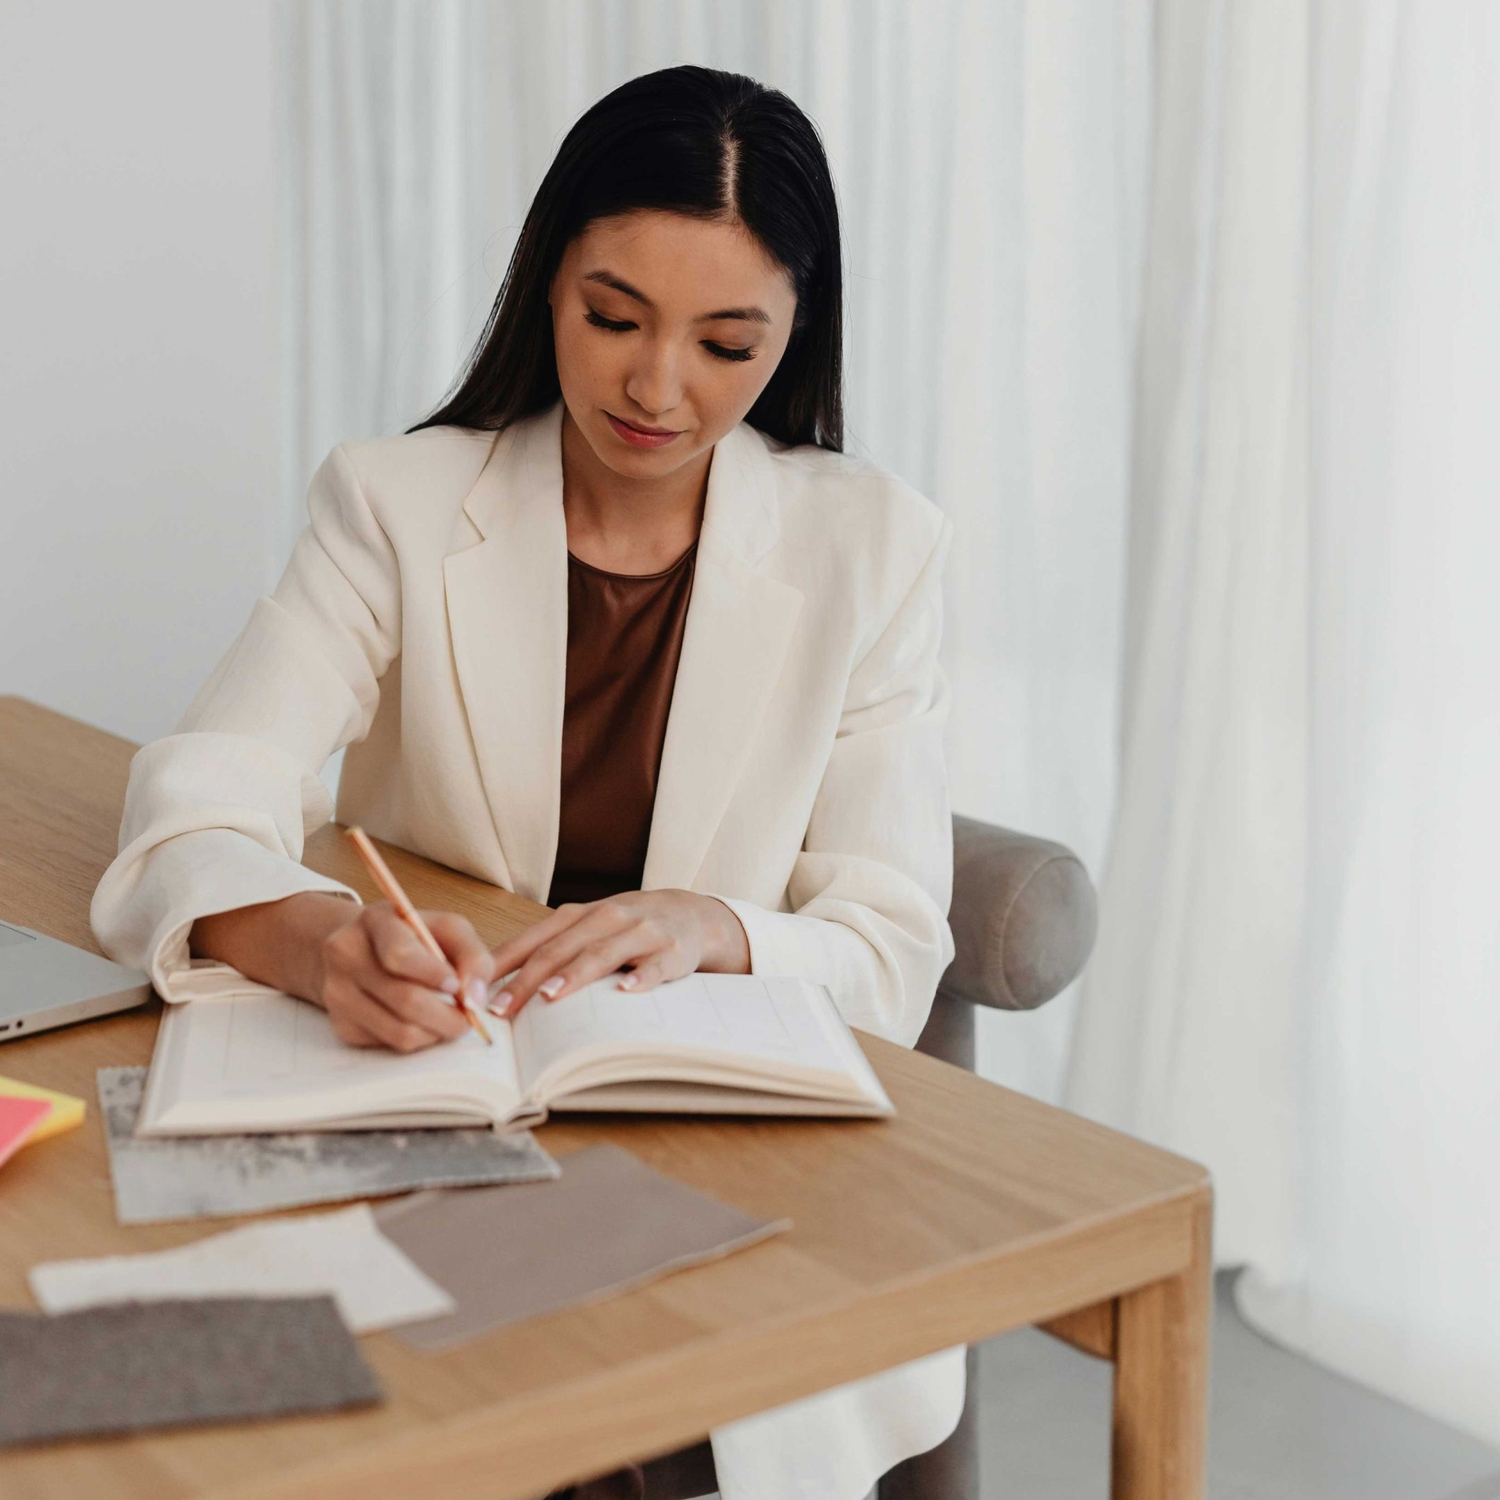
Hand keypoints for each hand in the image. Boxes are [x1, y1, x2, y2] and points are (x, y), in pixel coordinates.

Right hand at [315, 901, 495, 1051]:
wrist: (364, 950)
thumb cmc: (415, 938)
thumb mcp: (448, 930)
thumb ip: (472, 956)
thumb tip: (476, 998)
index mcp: (376, 921)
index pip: (400, 955)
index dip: (433, 976)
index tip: (457, 987)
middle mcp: (347, 955)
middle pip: (405, 1000)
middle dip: (449, 1016)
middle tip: (469, 1018)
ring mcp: (337, 992)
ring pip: (400, 1031)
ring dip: (436, 1032)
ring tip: (448, 1019)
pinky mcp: (341, 1024)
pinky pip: (389, 1045)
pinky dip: (416, 1039)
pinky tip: (421, 1021)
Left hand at [488, 890, 750, 1020]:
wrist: (690, 914)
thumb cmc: (625, 928)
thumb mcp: (585, 930)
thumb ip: (546, 951)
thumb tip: (492, 987)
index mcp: (578, 916)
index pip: (533, 941)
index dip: (503, 967)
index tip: (475, 993)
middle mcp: (606, 918)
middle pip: (560, 949)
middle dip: (527, 980)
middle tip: (502, 1010)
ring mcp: (640, 932)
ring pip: (602, 954)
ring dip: (574, 975)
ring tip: (550, 997)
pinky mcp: (672, 950)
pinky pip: (654, 966)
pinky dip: (640, 979)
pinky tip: (626, 993)